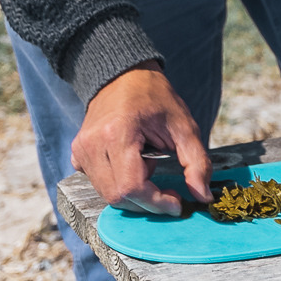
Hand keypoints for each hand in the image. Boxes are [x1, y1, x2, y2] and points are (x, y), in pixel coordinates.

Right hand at [72, 60, 211, 215]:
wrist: (124, 76)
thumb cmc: (155, 97)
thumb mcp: (184, 126)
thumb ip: (196, 162)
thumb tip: (202, 196)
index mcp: (117, 133)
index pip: (131, 187)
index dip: (156, 202)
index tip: (176, 204)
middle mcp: (92, 144)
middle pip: (118, 196)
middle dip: (147, 200)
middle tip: (167, 187)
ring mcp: (81, 149)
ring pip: (107, 193)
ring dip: (133, 191)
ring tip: (147, 164)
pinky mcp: (77, 154)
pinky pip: (97, 183)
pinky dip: (118, 184)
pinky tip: (131, 165)